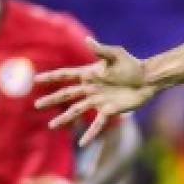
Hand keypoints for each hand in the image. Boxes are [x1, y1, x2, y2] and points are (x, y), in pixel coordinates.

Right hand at [35, 38, 154, 145]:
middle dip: (52, 99)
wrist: (147, 79)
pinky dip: (90, 134)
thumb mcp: (116, 55)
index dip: (51, 77)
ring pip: (77, 111)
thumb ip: (101, 50)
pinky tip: (82, 143)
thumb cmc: (132, 65)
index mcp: (89, 74)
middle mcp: (91, 88)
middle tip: (37, 105)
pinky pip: (97, 124)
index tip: (36, 80)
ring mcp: (98, 101)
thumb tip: (87, 39)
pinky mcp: (109, 111)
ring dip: (64, 118)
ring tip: (51, 125)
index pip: (66, 75)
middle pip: (67, 95)